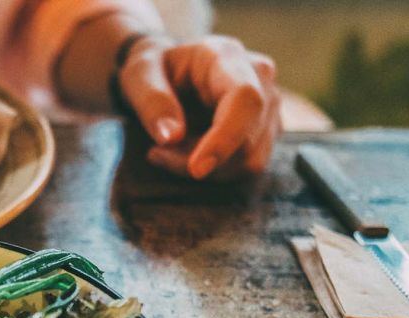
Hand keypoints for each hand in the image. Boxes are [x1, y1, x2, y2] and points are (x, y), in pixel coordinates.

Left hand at [119, 35, 280, 179]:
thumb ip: (152, 101)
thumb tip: (172, 137)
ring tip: (171, 149)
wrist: (169, 70)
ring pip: (250, 159)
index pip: (245, 99)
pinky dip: (215, 169)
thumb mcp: (139, 75)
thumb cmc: (154, 68)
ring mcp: (269, 105)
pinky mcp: (267, 130)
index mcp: (227, 57)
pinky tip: (189, 152)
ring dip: (207, 167)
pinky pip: (246, 165)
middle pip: (248, 139)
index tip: (196, 169)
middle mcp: (260, 78)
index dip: (225, 138)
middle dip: (200, 158)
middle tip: (157, 152)